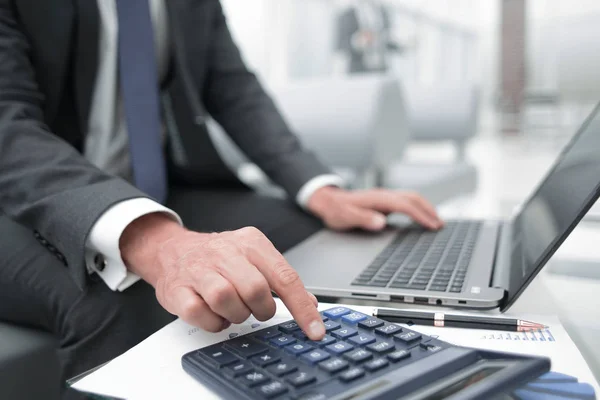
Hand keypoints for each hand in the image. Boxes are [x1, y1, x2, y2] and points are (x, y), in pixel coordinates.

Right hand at [119, 214, 324, 339]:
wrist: (172, 250)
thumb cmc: (218, 257)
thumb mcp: (254, 258)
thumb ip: (281, 279)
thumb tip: (311, 305)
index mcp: (251, 243)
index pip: (285, 277)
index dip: (302, 308)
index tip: (315, 330)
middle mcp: (226, 252)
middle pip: (255, 289)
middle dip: (261, 309)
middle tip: (256, 309)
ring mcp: (199, 270)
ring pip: (225, 298)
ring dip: (235, 314)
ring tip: (233, 310)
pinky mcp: (177, 289)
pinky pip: (199, 313)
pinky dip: (212, 322)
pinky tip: (214, 315)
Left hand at [307, 187, 442, 230]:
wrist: (328, 202)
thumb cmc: (336, 211)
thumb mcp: (345, 217)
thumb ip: (363, 219)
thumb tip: (381, 222)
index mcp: (377, 198)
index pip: (405, 205)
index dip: (420, 215)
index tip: (432, 226)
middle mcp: (383, 195)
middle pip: (413, 198)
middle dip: (429, 210)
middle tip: (440, 225)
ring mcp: (384, 197)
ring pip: (411, 198)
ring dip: (425, 208)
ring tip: (436, 221)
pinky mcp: (383, 201)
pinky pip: (406, 202)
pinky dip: (417, 208)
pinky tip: (420, 218)